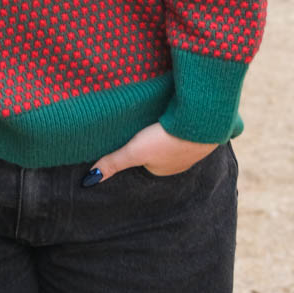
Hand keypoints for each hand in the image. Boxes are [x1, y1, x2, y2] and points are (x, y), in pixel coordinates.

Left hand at [83, 121, 218, 184]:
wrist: (205, 124)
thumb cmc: (168, 140)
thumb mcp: (135, 151)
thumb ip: (113, 162)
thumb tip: (88, 181)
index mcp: (163, 170)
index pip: (143, 160)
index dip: (135, 147)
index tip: (128, 135)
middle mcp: (179, 162)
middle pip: (159, 149)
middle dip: (152, 138)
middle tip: (142, 122)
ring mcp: (193, 148)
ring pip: (174, 138)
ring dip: (168, 129)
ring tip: (158, 115)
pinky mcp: (203, 131)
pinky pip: (189, 128)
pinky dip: (182, 122)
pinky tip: (178, 111)